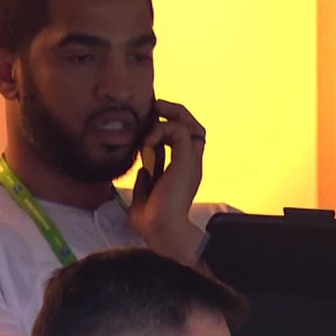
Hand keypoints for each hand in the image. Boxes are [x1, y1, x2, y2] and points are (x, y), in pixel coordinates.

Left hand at [129, 99, 207, 262]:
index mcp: (181, 171)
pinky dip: (162, 128)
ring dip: (170, 115)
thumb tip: (142, 170)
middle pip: (193, 127)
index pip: (182, 140)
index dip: (166, 127)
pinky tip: (146, 141)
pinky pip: (180, 131)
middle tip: (155, 106)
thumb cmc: (150, 220)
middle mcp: (189, 164)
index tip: (146, 125)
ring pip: (191, 125)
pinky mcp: (186, 160)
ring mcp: (190, 161)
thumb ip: (145, 182)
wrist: (159, 229)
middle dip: (174, 113)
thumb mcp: (143, 196)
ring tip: (153, 115)